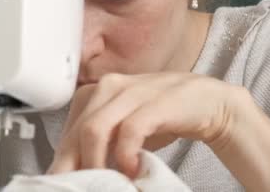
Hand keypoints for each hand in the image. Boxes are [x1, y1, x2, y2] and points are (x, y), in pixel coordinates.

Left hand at [47, 73, 240, 177]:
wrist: (206, 102)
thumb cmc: (160, 117)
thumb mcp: (122, 129)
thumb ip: (99, 145)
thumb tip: (73, 173)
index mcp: (95, 93)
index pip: (67, 133)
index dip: (63, 162)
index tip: (63, 183)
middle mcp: (108, 87)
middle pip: (75, 133)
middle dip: (73, 168)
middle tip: (80, 188)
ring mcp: (132, 92)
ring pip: (94, 130)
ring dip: (96, 163)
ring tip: (106, 184)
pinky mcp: (155, 102)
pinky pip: (129, 130)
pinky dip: (126, 155)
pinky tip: (132, 170)